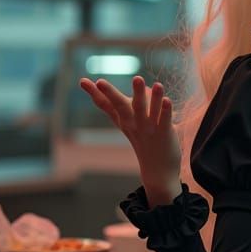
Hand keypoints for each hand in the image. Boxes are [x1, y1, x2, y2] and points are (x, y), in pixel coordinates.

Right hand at [80, 75, 180, 204]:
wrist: (157, 170)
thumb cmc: (141, 141)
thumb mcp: (124, 123)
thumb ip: (112, 106)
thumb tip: (94, 86)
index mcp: (123, 120)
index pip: (106, 106)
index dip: (95, 93)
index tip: (83, 81)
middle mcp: (133, 123)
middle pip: (121, 106)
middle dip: (111, 93)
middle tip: (100, 82)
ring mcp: (148, 129)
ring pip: (146, 110)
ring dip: (148, 96)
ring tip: (149, 82)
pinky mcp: (164, 133)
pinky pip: (164, 120)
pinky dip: (165, 110)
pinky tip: (167, 100)